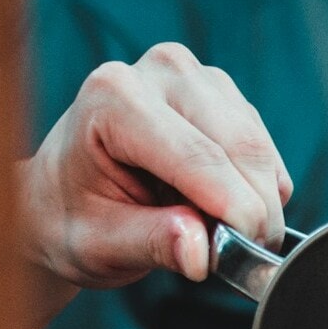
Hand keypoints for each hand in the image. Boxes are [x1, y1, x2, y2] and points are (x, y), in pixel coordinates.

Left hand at [20, 42, 291, 287]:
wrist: (61, 197)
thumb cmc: (73, 217)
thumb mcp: (99, 245)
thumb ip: (151, 244)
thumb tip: (202, 253)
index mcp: (112, 97)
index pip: (197, 157)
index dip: (235, 210)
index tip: (247, 256)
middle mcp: (160, 72)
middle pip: (240, 147)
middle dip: (254, 209)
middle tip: (240, 256)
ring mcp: (197, 78)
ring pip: (260, 150)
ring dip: (258, 202)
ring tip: (216, 231)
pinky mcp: (225, 95)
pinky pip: (266, 153)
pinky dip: (259, 190)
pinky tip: (221, 205)